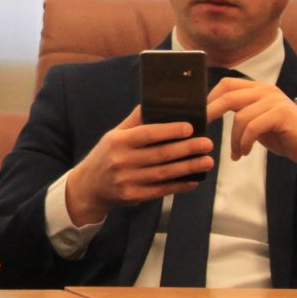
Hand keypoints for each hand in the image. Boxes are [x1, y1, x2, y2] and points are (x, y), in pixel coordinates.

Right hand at [62, 106, 214, 226]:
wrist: (89, 186)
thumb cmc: (107, 155)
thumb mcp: (114, 135)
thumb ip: (135, 121)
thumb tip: (156, 101)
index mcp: (118, 141)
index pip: (148, 133)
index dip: (170, 130)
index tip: (190, 127)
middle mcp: (121, 160)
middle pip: (160, 154)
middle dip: (187, 149)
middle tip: (207, 143)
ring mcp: (127, 180)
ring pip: (164, 173)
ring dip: (188, 167)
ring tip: (207, 161)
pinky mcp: (133, 196)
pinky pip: (161, 190)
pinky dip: (179, 185)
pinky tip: (194, 179)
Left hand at [209, 78, 296, 200]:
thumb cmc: (285, 136)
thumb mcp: (258, 121)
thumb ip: (241, 112)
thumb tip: (210, 112)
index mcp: (259, 88)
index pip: (227, 84)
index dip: (210, 97)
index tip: (200, 113)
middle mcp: (266, 90)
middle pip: (229, 95)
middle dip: (211, 112)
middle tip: (202, 128)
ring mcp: (275, 101)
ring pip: (240, 116)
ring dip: (233, 139)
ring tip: (236, 153)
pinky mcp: (281, 114)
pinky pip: (252, 127)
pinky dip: (244, 142)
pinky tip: (244, 153)